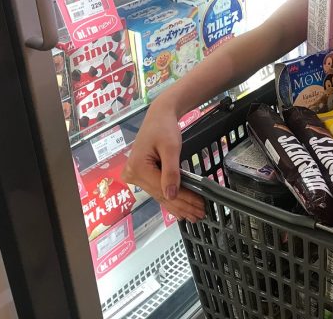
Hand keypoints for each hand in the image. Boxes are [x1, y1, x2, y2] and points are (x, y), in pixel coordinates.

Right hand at [122, 99, 204, 221]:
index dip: (183, 199)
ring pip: (160, 195)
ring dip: (178, 206)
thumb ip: (171, 171)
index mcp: (138, 168)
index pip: (163, 189)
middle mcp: (133, 175)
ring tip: (194, 215)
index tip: (199, 206)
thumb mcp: (171, 147)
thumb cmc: (164, 128)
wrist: (158, 116)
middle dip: (183, 205)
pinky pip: (157, 190)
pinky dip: (170, 200)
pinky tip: (180, 211)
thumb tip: (171, 195)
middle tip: (200, 215)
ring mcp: (135, 176)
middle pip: (161, 194)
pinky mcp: (141, 176)